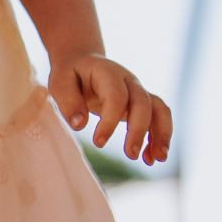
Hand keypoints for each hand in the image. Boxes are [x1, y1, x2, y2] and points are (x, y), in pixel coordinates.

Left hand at [48, 53, 170, 165]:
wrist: (82, 62)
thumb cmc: (70, 75)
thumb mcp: (60, 83)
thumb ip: (68, 101)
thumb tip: (80, 125)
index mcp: (107, 72)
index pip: (116, 96)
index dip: (110, 120)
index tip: (98, 143)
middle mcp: (128, 80)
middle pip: (143, 103)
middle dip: (139, 130)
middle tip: (131, 155)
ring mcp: (138, 91)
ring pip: (159, 109)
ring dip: (161, 135)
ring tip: (155, 160)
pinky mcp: (142, 104)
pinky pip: (159, 118)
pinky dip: (159, 138)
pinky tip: (150, 158)